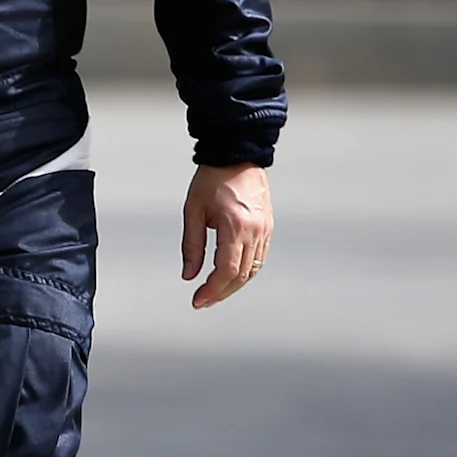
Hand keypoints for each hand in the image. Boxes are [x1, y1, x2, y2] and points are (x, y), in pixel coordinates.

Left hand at [181, 161, 271, 309]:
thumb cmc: (211, 179)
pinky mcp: (268, 227)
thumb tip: (188, 275)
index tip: (197, 300)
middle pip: (242, 276)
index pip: (227, 270)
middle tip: (202, 301)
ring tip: (213, 292)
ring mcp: (265, 230)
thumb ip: (191, 245)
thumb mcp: (192, 211)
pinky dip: (245, 271)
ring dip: (233, 285)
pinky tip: (229, 275)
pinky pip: (259, 258)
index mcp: (235, 226)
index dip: (212, 290)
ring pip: (253, 270)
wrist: (237, 155)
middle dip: (221, 293)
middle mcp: (255, 231)